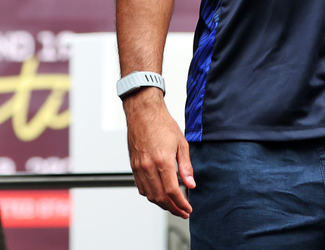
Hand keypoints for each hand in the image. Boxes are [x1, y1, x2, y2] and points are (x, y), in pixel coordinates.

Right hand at [124, 87, 194, 217]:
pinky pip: (141, 187)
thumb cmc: (162, 124)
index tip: (188, 209)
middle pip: (160, 197)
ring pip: (149, 195)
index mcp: (162, 160)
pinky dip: (151, 195)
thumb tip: (190, 184)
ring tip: (173, 205)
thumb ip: (186, 166)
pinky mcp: (134, 166)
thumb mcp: (181, 143)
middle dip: (173, 208)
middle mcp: (148, 166)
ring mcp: (139, 167)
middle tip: (182, 212)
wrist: (143, 113)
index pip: (172, 191)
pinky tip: (159, 194)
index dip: (181, 204)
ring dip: (162, 204)